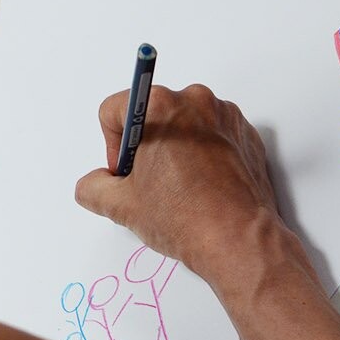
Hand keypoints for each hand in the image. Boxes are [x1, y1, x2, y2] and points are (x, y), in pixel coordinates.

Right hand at [75, 84, 290, 279]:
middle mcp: (195, 100)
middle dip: (146, 146)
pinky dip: (204, 155)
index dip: (113, 145)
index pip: (114, 110)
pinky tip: (203, 187)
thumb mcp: (122, 205)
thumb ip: (94, 187)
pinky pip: (214, 135)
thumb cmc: (187, 217)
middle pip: (152, 115)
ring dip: (176, 150)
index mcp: (160, 106)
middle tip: (151, 183)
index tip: (125, 170)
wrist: (239, 239)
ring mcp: (225, 116)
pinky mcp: (246, 134)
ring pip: (184, 125)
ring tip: (181, 188)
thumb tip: (94, 184)